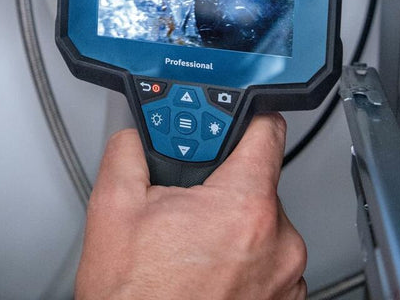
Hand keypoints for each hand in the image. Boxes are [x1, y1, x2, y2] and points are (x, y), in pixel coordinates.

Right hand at [76, 114, 307, 299]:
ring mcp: (286, 277)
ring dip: (231, 227)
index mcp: (243, 206)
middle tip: (182, 204)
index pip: (265, 130)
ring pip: (262, 224)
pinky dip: (242, 260)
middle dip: (219, 186)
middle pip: (257, 182)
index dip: (239, 118)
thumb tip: (137, 134)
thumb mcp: (113, 206)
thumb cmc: (134, 297)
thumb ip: (130, 151)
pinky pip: (268, 261)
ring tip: (188, 246)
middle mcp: (279, 241)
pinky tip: (206, 270)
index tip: (222, 122)